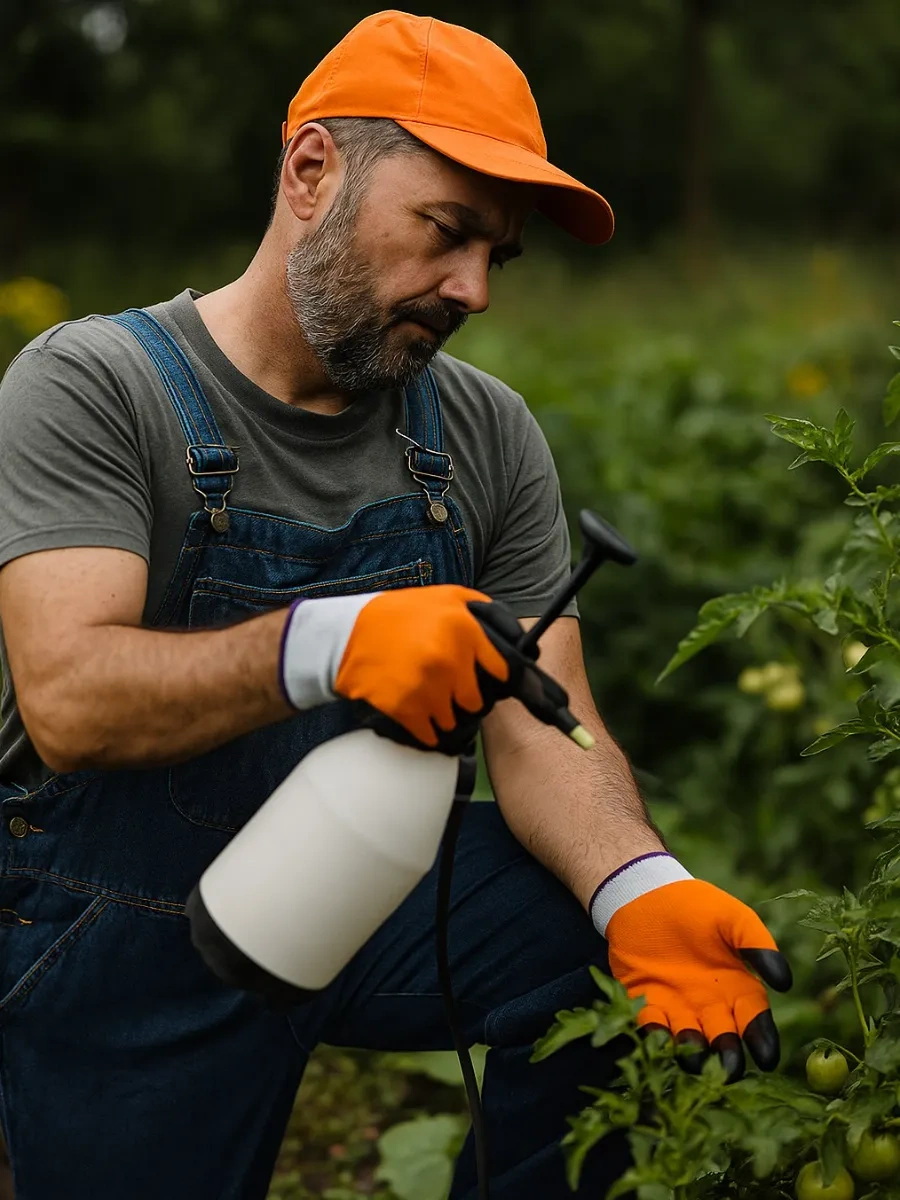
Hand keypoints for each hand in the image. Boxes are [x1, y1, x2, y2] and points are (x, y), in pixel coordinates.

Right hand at [278, 585, 527, 749]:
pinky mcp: (405, 708)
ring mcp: (427, 686)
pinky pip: (430, 733)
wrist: (346, 635)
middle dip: (464, 698)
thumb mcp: (446, 596)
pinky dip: (426, 730)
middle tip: (448, 688)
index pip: (503, 670)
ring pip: (453, 719)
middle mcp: (450, 658)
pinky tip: (416, 713)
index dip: (501, 680)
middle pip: (476, 701)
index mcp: (464, 629)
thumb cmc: (399, 614)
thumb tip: (518, 637)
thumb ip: (485, 611)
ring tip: (425, 696)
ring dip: (443, 714)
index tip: (498, 687)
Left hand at [591, 854, 791, 1081]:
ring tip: (696, 1061)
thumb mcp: (733, 919)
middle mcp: (710, 1005)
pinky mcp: (646, 1002)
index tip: (767, 1059)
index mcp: (737, 987)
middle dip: (728, 1056)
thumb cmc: (698, 906)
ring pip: (689, 1040)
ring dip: (693, 1053)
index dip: (762, 1040)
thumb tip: (785, 983)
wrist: (648, 894)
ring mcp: (678, 1007)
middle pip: (724, 1039)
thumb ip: (758, 946)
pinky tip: (660, 1038)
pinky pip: (652, 1024)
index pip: (754, 1021)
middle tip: (730, 1070)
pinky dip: (655, 1034)